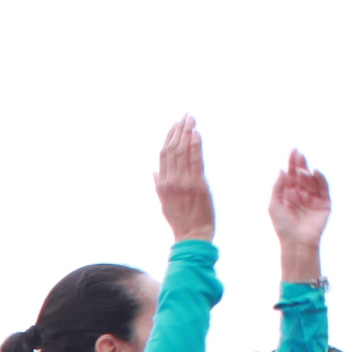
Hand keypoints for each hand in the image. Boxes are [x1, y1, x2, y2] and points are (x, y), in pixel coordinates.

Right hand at [153, 115, 212, 241]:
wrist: (192, 235)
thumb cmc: (181, 220)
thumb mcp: (164, 203)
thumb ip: (158, 185)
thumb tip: (153, 171)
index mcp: (162, 184)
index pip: (163, 155)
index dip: (169, 137)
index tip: (174, 125)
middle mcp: (171, 180)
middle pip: (173, 149)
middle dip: (178, 130)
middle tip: (185, 116)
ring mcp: (184, 182)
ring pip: (183, 152)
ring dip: (187, 133)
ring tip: (191, 119)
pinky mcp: (198, 184)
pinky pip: (195, 161)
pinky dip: (195, 146)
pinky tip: (196, 134)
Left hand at [268, 150, 330, 259]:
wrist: (296, 241)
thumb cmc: (282, 225)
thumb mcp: (274, 204)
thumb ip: (278, 187)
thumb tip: (281, 169)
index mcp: (289, 192)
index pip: (291, 174)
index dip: (292, 162)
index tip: (293, 151)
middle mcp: (302, 193)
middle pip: (302, 174)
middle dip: (300, 163)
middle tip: (298, 153)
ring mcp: (313, 197)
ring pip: (311, 180)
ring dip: (307, 173)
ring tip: (301, 170)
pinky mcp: (324, 203)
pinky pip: (323, 188)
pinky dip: (320, 179)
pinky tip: (315, 172)